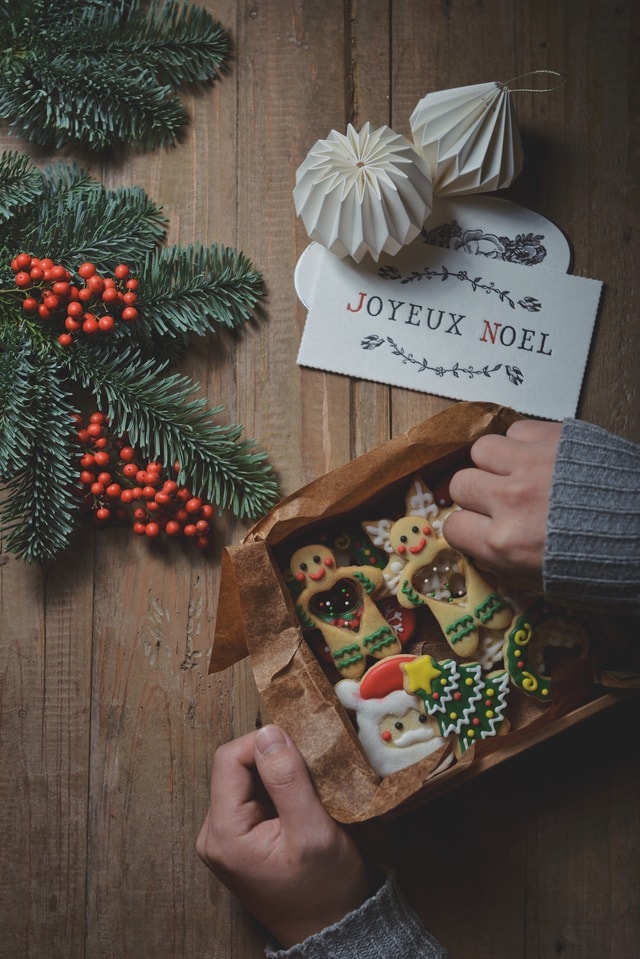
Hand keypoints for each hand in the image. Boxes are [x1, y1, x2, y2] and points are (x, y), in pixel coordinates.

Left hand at [196, 724, 369, 947]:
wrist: (331, 932)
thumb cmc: (325, 890)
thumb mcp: (313, 831)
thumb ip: (288, 779)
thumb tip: (269, 732)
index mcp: (224, 833)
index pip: (229, 759)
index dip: (264, 744)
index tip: (300, 751)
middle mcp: (214, 834)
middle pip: (235, 767)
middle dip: (273, 761)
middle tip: (309, 773)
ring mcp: (224, 837)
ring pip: (245, 779)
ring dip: (277, 775)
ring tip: (308, 791)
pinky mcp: (238, 839)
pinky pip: (252, 796)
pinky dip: (277, 790)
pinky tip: (300, 803)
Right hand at [443, 419, 561, 591]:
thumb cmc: (607, 566)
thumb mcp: (548, 583)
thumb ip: (507, 561)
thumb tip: (483, 544)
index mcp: (506, 544)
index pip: (453, 527)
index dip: (466, 527)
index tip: (479, 526)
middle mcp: (510, 501)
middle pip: (461, 484)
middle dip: (475, 494)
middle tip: (496, 499)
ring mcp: (530, 465)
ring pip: (482, 451)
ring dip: (493, 463)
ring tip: (514, 472)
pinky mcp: (553, 438)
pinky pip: (515, 430)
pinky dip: (521, 443)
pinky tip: (539, 457)